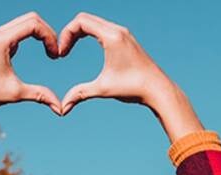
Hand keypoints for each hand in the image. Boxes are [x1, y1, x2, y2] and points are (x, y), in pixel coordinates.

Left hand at [0, 12, 63, 138]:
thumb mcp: (16, 93)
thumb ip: (40, 95)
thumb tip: (61, 109)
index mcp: (1, 40)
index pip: (33, 25)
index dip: (50, 37)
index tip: (56, 56)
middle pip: (31, 18)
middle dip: (48, 33)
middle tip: (56, 52)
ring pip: (25, 22)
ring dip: (40, 33)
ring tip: (50, 52)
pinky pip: (18, 29)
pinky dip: (32, 35)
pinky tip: (38, 49)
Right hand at [56, 12, 203, 142]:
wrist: (159, 90)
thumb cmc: (133, 88)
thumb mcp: (103, 89)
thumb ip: (80, 94)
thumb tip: (62, 109)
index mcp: (112, 36)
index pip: (80, 22)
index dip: (65, 35)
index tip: (61, 54)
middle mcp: (118, 31)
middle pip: (85, 19)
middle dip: (70, 33)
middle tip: (62, 51)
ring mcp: (124, 34)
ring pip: (94, 22)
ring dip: (80, 32)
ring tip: (69, 49)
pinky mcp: (127, 40)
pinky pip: (103, 28)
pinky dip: (90, 33)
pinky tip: (86, 47)